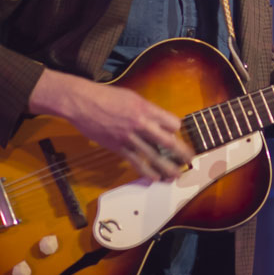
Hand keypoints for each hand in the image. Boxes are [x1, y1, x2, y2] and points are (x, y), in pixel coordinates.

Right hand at [28, 69, 190, 180]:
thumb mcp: (132, 97)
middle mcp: (141, 123)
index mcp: (146, 109)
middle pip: (168, 141)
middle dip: (181, 153)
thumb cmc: (107, 96)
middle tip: (190, 160)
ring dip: (168, 167)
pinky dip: (147, 171)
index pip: (172, 123)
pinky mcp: (118, 147)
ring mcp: (129, 137)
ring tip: (177, 175)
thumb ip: (147, 110)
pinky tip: (155, 177)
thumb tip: (158, 121)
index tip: (175, 133)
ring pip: (154, 156)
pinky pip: (136, 162)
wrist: (83, 102)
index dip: (176, 129)